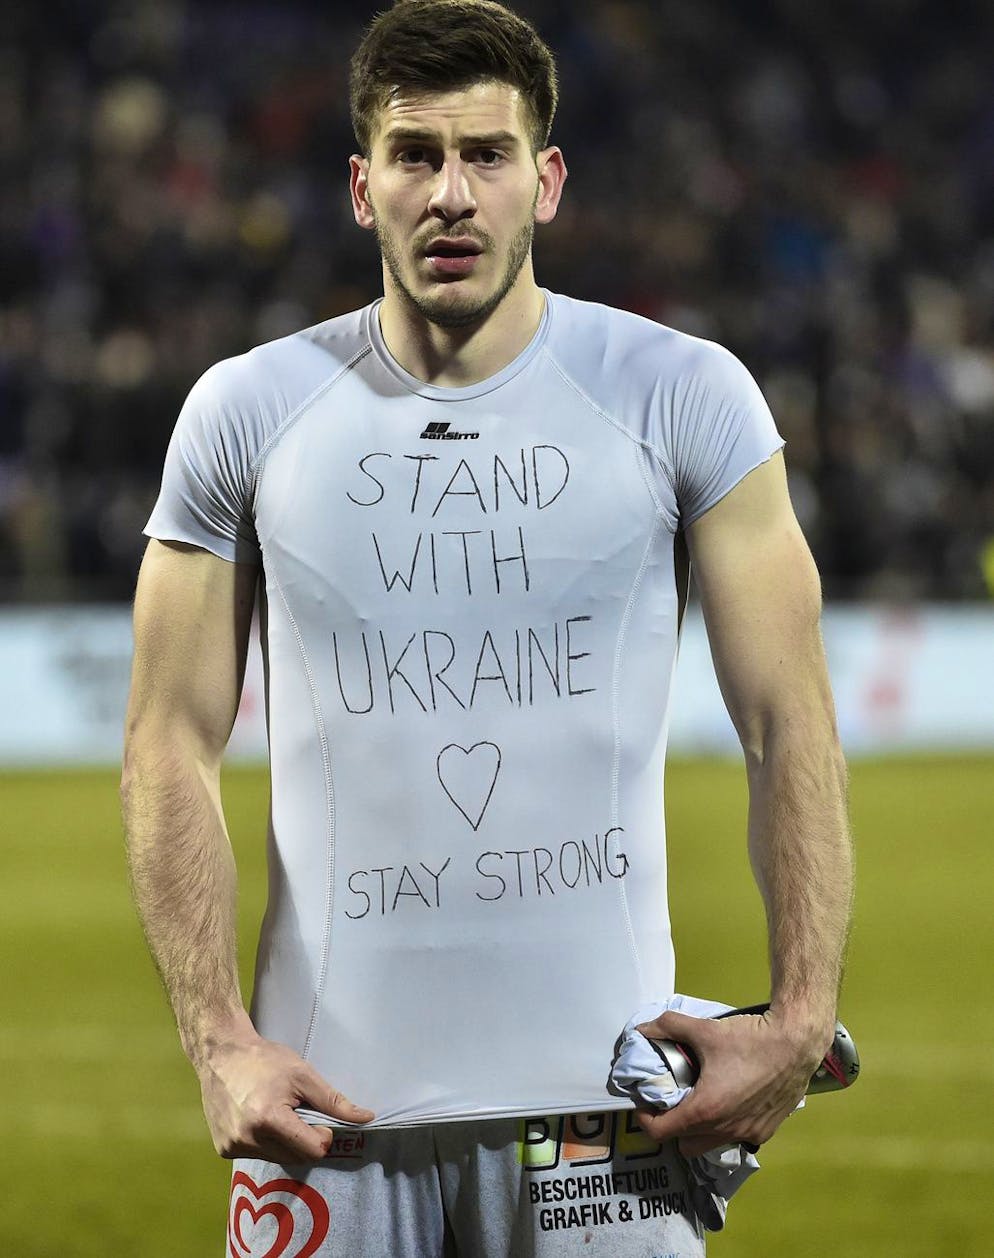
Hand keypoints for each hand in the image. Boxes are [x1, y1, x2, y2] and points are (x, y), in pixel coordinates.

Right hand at [194, 1022, 374, 1162]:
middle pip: (296, 1158)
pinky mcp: (223, 1151)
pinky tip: (258, 1118)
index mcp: (269, 1120)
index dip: (323, 1136)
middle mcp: (248, 1140)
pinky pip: (258, 1155)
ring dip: (285, 1142)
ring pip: (278, 1159)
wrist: (221, 1054)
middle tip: (297, 1112)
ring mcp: (232, 1147)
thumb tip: (367, 1118)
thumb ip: (334, 1101)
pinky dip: (265, 1142)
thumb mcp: (303, 1074)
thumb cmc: (265, 1059)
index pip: (313, 1150)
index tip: (319, 1119)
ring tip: (276, 1112)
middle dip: (304, 1139)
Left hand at [633, 1007, 827, 1157]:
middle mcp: (724, 1131)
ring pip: (711, 1145)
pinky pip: (735, 1139)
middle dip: (673, 1128)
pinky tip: (729, 1101)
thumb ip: (668, 1027)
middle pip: (684, 1145)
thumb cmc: (749, 1039)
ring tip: (701, 1101)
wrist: (796, 1044)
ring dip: (700, 1131)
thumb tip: (642, 1028)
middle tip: (673, 1102)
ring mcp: (747, 1135)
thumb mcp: (705, 1030)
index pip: (661, 1133)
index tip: (645, 1104)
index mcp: (705, 1110)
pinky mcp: (765, 1132)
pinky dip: (725, 1128)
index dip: (646, 1119)